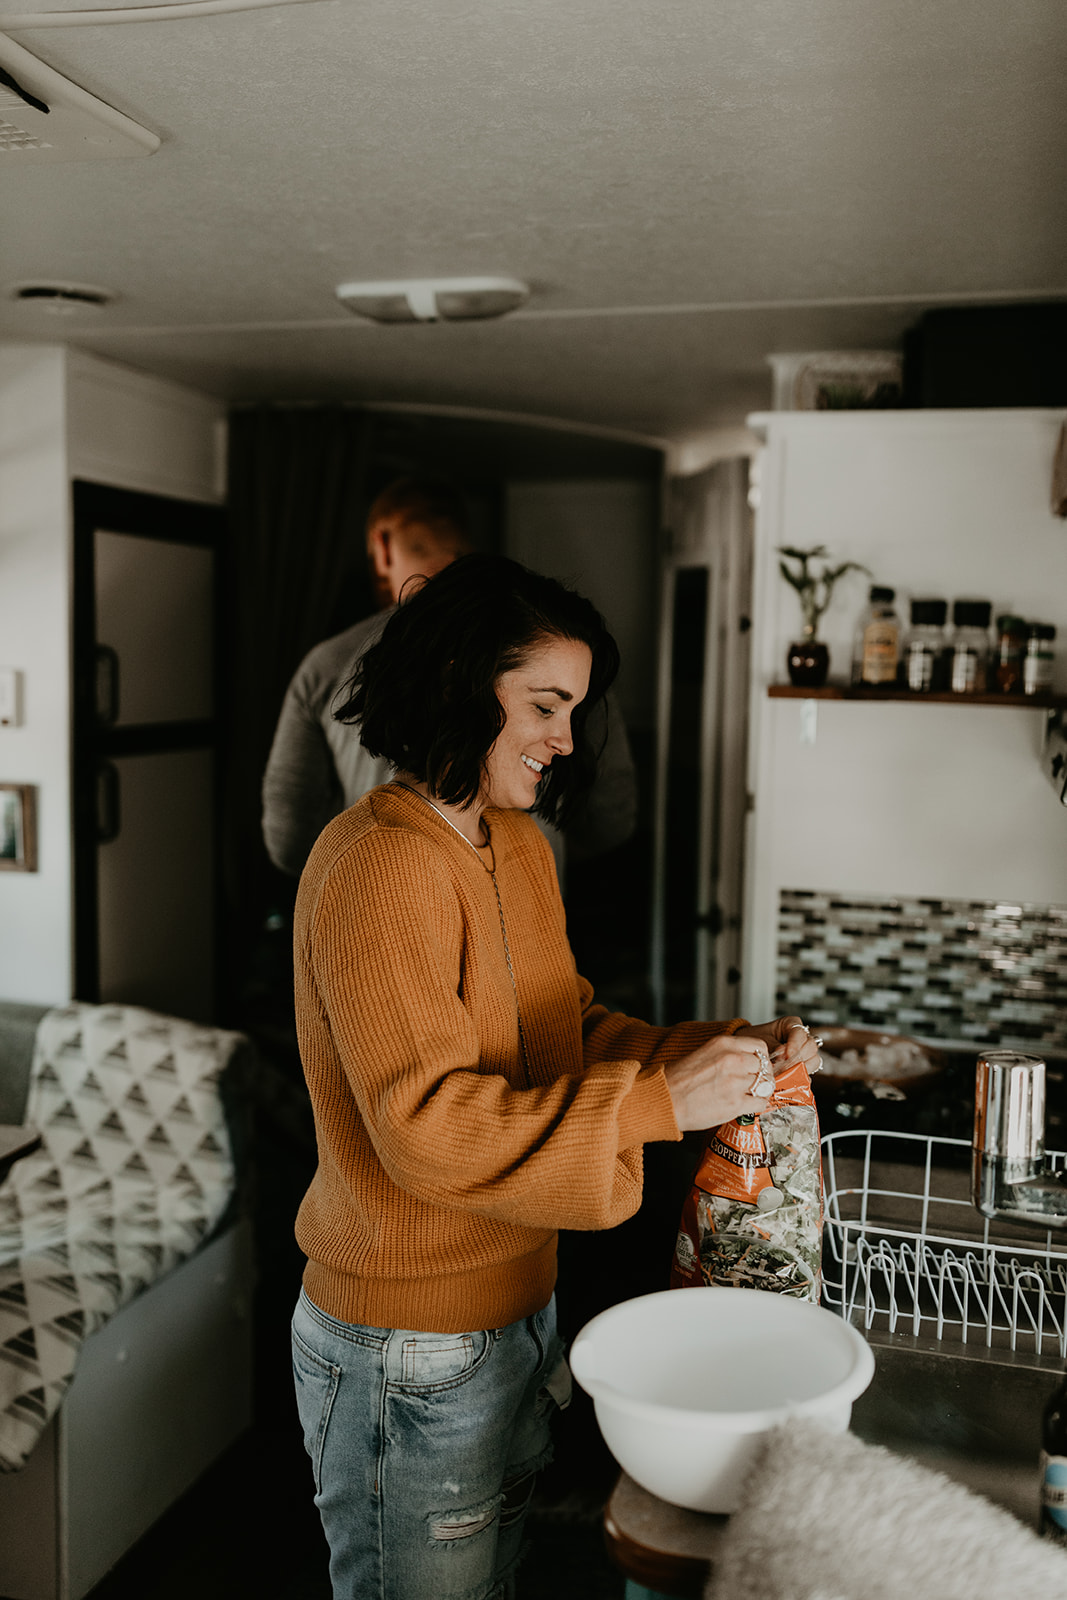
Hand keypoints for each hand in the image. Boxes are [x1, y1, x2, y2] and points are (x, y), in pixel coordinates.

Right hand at [663, 1032, 780, 1131]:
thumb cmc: (677, 1079)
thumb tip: (746, 1061)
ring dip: (760, 1090)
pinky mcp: (735, 1104)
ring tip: (749, 1094)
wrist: (663, 1100)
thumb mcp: (703, 1053)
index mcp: (723, 1044)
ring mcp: (735, 1082)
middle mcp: (732, 1060)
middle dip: (761, 1075)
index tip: (756, 1065)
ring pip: (765, 1084)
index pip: (760, 1046)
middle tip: (753, 1082)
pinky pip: (761, 1102)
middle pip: (764, 1066)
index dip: (760, 1058)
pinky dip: (758, 1104)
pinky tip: (748, 1105)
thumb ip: (726, 1054)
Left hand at [735, 1015, 821, 1076]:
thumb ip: (773, 1048)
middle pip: (811, 1047)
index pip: (800, 1033)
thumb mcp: (760, 1040)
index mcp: (791, 1024)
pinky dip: (799, 1077)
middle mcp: (800, 1038)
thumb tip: (783, 1060)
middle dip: (798, 1058)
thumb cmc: (753, 1040)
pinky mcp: (802, 1067)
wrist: (746, 1049)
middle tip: (785, 1067)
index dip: (795, 1045)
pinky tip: (789, 1079)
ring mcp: (803, 1053)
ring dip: (801, 1068)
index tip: (786, 1056)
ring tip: (785, 1073)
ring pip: (814, 1060)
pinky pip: (808, 1072)